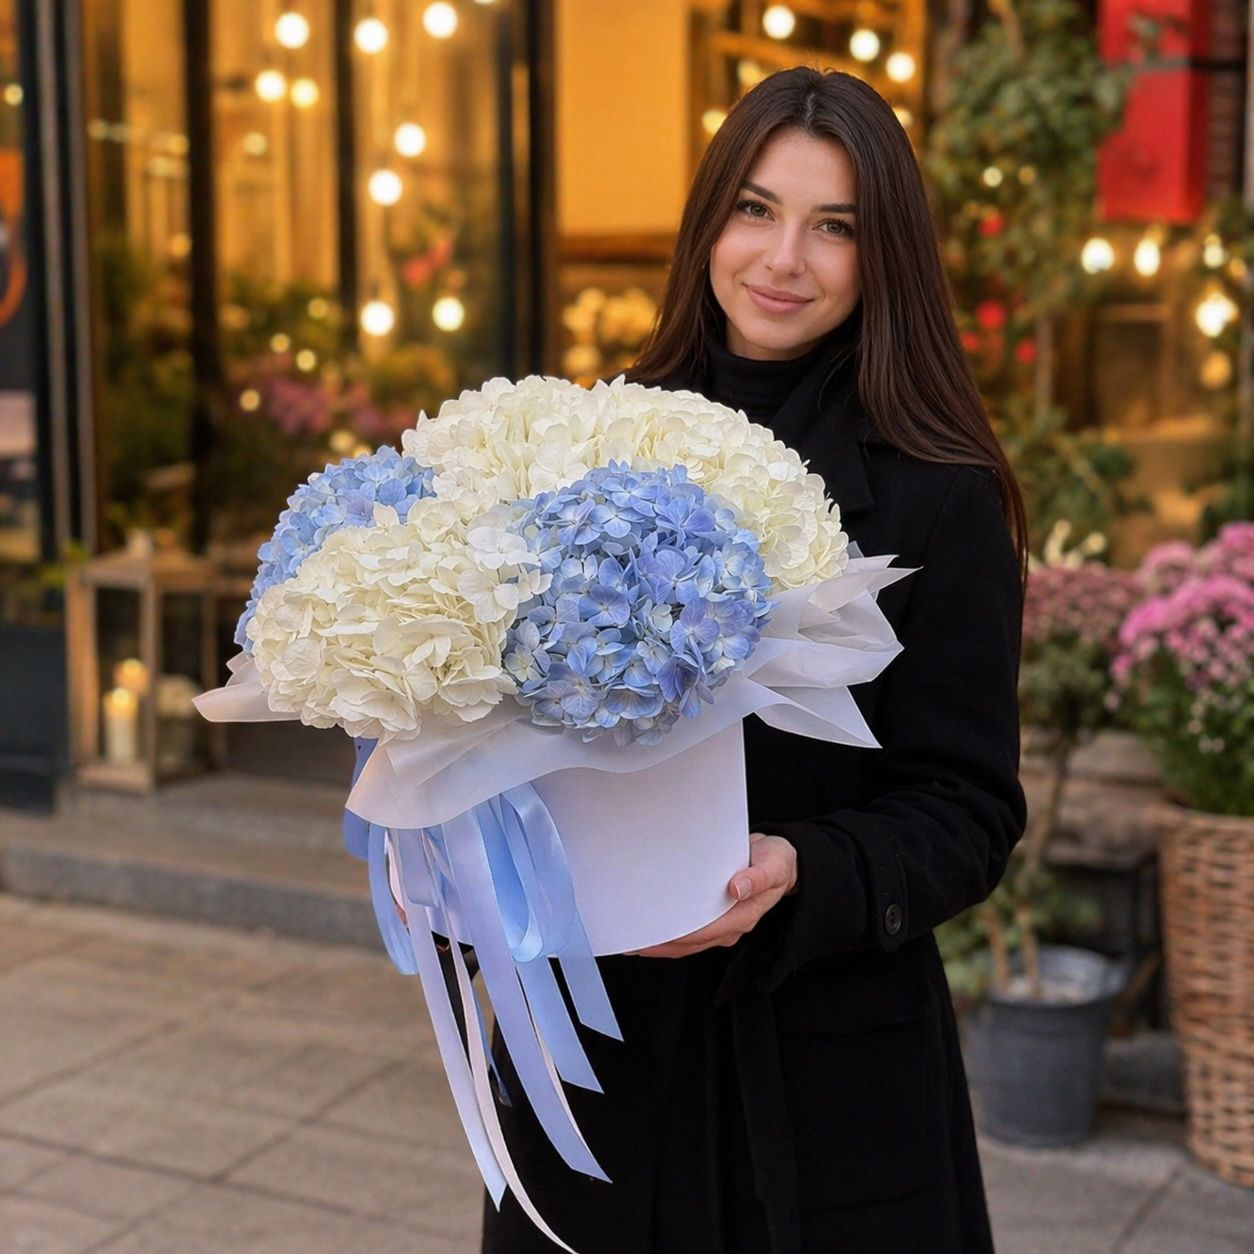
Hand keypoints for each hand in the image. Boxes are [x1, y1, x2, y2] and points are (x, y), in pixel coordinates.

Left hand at [635, 833, 797, 958]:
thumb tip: (738, 888)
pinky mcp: (715, 917)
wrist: (780, 862)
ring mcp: (723, 924)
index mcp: (745, 914)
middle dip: (664, 944)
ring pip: (689, 942)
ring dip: (663, 943)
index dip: (682, 934)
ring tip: (635, 940)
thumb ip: (758, 876)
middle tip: (634, 940)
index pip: (708, 930)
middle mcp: (732, 925)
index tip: (658, 933)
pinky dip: (670, 934)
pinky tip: (651, 929)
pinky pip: (690, 933)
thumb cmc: (776, 862)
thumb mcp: (774, 864)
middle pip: (693, 942)